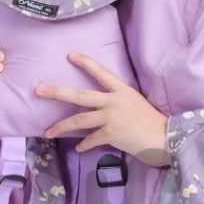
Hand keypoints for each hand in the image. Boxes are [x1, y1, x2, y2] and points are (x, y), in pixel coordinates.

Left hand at [37, 51, 169, 167]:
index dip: (85, 63)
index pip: (101, 72)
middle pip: (80, 95)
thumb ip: (118, 101)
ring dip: (60, 126)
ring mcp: (112, 117)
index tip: (70, 55)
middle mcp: (114, 101)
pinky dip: (84, 144)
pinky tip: (79, 148)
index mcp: (122, 90)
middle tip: (39, 90)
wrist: (165, 138)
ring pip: (79, 120)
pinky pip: (91, 139)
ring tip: (48, 131)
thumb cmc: (152, 122)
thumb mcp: (136, 103)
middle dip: (57, 92)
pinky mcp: (111, 134)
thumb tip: (101, 107)